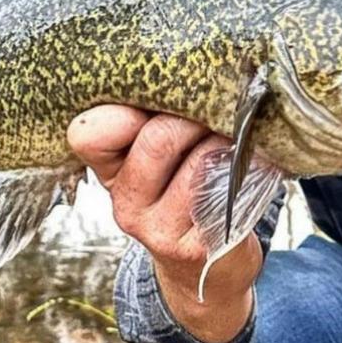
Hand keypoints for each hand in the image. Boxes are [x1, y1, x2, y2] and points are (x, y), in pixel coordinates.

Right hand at [67, 105, 261, 342]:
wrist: (204, 273)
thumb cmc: (183, 194)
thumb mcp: (154, 163)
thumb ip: (148, 121)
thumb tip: (181, 70)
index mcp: (107, 174)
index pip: (90, 132)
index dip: (128, 105)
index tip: (162, 100)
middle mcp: (126, 205)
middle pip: (158, 137)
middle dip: (195, 114)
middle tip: (215, 110)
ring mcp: (161, 231)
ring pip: (202, 158)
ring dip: (227, 138)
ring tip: (234, 136)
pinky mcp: (201, 245)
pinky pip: (229, 186)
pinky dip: (247, 164)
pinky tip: (251, 163)